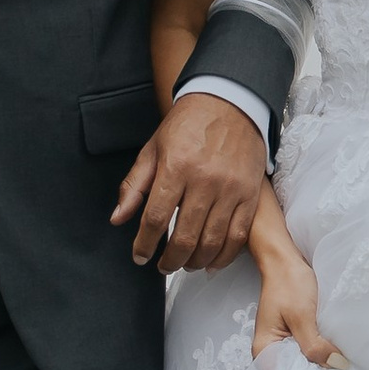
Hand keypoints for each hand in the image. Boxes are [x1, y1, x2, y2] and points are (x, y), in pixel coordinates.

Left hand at [114, 91, 266, 272]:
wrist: (229, 103)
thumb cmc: (187, 126)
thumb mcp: (152, 150)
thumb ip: (134, 187)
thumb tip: (117, 219)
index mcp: (176, 167)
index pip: (156, 218)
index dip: (145, 244)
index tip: (139, 256)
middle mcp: (205, 180)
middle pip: (185, 237)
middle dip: (169, 260)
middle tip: (162, 266)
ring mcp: (231, 189)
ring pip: (212, 241)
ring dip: (195, 261)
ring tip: (184, 264)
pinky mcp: (250, 194)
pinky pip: (238, 235)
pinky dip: (223, 255)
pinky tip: (211, 261)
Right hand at [250, 193, 341, 369]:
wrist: (285, 260)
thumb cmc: (288, 284)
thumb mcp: (302, 316)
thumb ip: (315, 344)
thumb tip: (337, 366)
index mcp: (264, 351)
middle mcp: (271, 351)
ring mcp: (283, 344)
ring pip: (304, 363)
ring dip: (321, 365)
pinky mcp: (295, 336)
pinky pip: (308, 351)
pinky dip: (321, 353)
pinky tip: (337, 357)